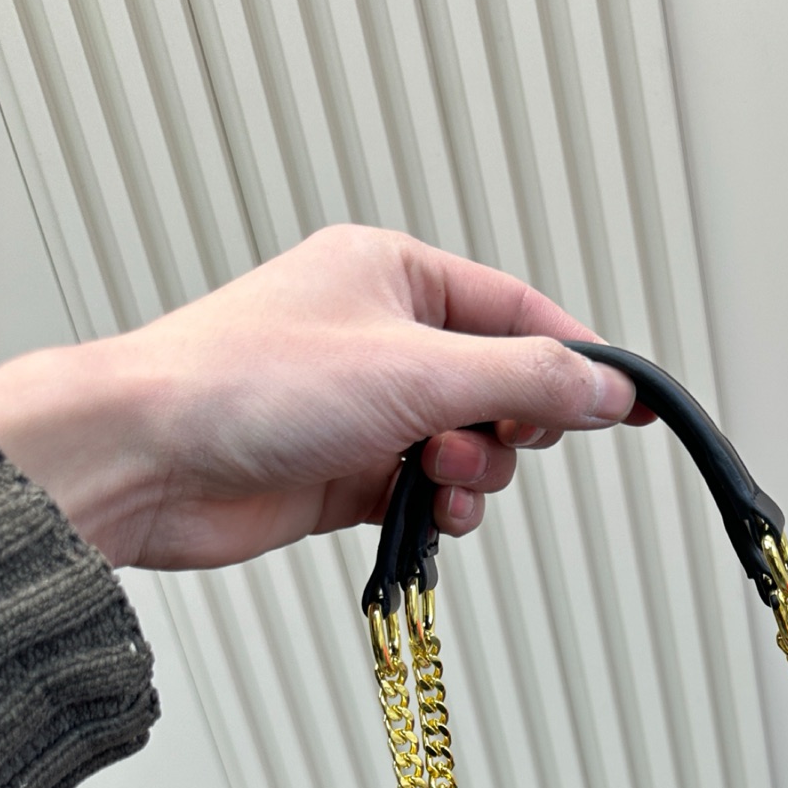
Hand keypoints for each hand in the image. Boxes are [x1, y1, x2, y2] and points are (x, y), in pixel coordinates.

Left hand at [0, 225, 643, 569]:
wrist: (151, 459)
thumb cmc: (248, 382)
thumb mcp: (420, 370)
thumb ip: (529, 381)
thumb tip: (610, 389)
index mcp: (395, 274)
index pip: (520, 313)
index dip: (581, 361)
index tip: (637, 400)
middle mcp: (381, 335)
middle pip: (500, 386)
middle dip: (509, 427)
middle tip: (494, 439)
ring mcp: (364, 407)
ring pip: (469, 446)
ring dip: (473, 473)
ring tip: (435, 475)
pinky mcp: (347, 470)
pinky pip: (429, 492)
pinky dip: (440, 509)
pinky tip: (426, 513)